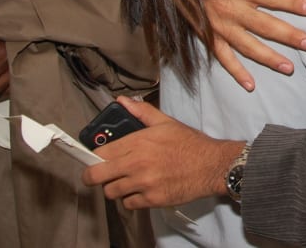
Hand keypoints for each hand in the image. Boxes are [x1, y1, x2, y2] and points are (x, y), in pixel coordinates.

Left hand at [82, 97, 243, 208]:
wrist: (212, 165)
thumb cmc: (190, 144)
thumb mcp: (166, 123)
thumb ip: (141, 112)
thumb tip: (123, 101)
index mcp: (138, 141)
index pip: (100, 152)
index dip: (94, 156)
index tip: (96, 158)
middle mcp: (137, 163)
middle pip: (95, 175)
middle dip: (93, 175)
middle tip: (99, 174)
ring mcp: (143, 183)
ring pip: (110, 192)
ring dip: (115, 187)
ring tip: (125, 181)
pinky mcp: (151, 199)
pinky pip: (128, 204)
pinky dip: (131, 199)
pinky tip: (139, 190)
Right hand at [201, 0, 305, 91]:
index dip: (292, 2)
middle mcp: (232, 10)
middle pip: (265, 25)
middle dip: (289, 36)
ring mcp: (220, 27)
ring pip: (248, 46)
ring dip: (269, 58)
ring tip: (290, 68)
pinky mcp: (209, 37)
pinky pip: (223, 58)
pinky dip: (236, 72)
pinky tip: (250, 85)